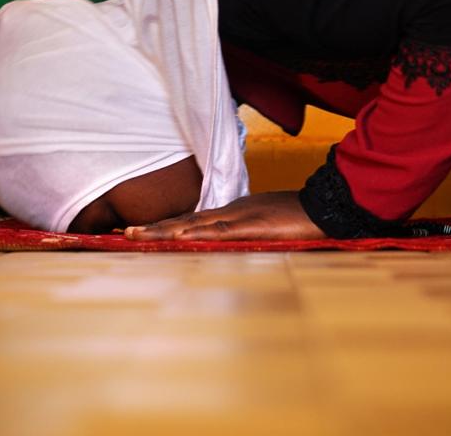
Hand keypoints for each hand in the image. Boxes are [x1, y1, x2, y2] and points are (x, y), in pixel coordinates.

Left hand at [124, 191, 327, 240]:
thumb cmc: (297, 217)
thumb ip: (243, 233)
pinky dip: (197, 233)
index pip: (190, 221)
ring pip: (193, 224)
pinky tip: (178, 236)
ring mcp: (239, 218)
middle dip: (153, 228)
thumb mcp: (264, 226)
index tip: (139, 231)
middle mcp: (228, 214)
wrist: (326, 207)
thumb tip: (223, 244)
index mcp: (230, 215)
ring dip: (164, 230)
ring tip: (137, 235)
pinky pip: (220, 230)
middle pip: (183, 221)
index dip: (164, 226)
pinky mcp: (252, 226)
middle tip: (124, 233)